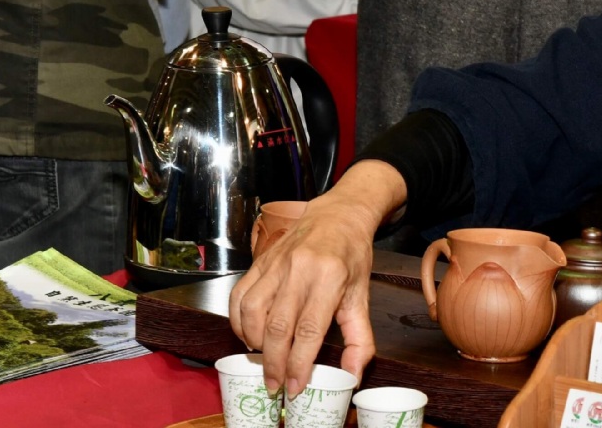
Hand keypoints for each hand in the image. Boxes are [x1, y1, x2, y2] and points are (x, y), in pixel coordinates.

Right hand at [229, 162, 407, 396]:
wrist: (338, 215)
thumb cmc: (352, 255)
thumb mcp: (362, 295)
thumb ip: (359, 338)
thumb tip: (352, 375)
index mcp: (330, 277)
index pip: (309, 329)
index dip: (299, 363)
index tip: (295, 386)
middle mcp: (299, 269)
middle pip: (277, 326)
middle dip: (273, 362)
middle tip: (275, 384)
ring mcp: (276, 263)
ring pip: (253, 312)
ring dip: (255, 343)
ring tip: (264, 359)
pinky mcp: (260, 261)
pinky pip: (240, 296)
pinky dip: (238, 321)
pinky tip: (249, 335)